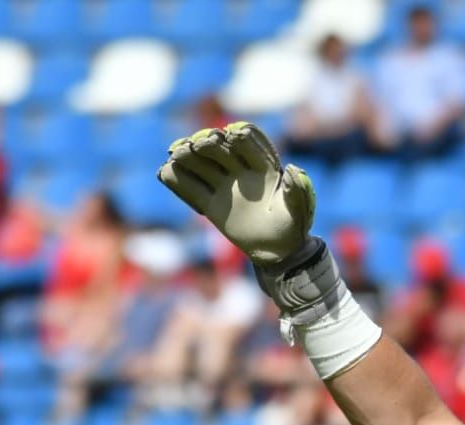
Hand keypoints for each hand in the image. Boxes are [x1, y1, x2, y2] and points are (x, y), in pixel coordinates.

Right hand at [157, 122, 315, 264]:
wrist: (278, 250)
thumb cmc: (293, 226)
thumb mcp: (299, 210)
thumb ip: (297, 190)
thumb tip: (293, 169)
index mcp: (263, 166)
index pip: (249, 143)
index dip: (240, 137)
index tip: (231, 135)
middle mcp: (240, 171)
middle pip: (219, 149)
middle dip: (207, 144)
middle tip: (196, 144)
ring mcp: (224, 186)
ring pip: (201, 165)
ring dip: (188, 157)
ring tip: (176, 154)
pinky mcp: (211, 204)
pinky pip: (191, 190)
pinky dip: (177, 180)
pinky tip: (165, 172)